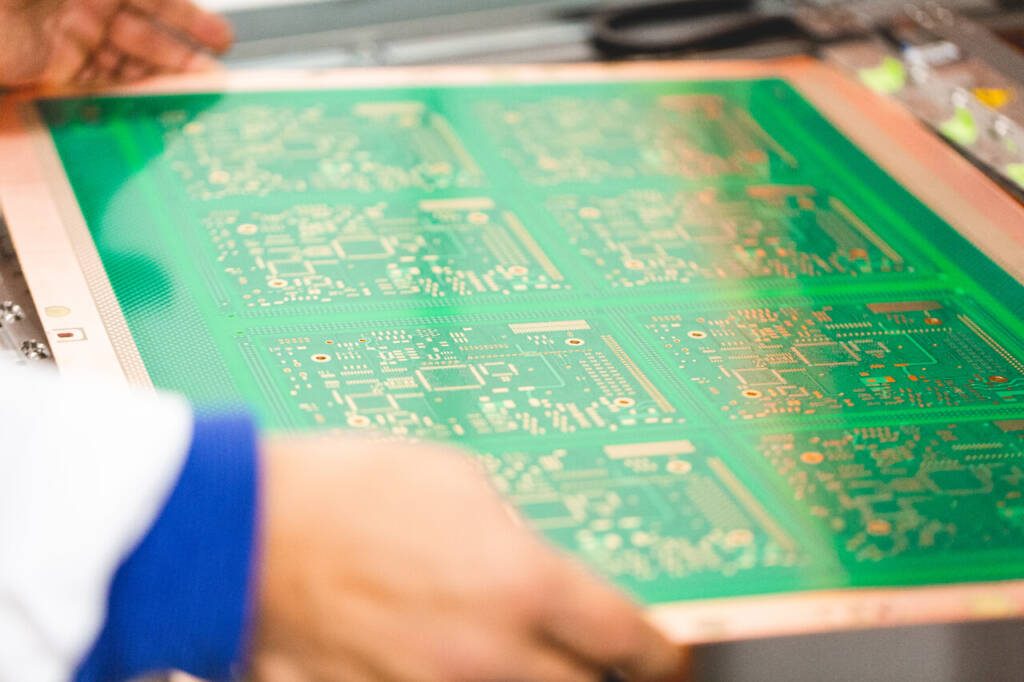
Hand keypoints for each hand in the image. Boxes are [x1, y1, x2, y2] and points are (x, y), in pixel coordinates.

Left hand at [0, 0, 231, 86]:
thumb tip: (159, 2)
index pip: (151, 0)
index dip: (187, 19)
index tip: (219, 39)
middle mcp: (82, 3)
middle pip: (145, 31)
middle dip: (182, 53)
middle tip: (214, 76)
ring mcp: (67, 35)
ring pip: (127, 59)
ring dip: (161, 76)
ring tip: (192, 94)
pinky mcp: (50, 67)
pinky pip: (98, 82)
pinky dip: (126, 92)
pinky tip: (149, 100)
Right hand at [253, 436, 687, 680]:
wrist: (250, 529)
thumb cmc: (348, 489)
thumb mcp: (459, 481)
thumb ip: (516, 532)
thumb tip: (536, 556)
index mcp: (523, 582)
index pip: (629, 638)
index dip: (657, 651)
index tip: (659, 653)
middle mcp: (490, 651)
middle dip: (598, 673)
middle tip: (592, 654)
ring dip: (532, 679)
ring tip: (514, 651)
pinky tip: (452, 657)